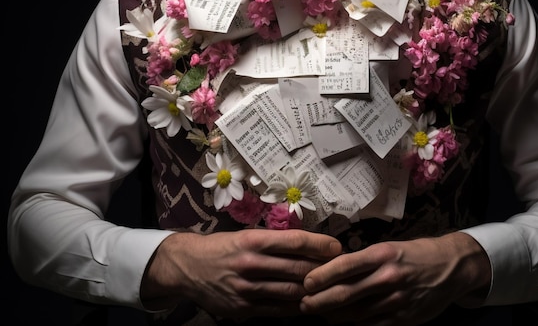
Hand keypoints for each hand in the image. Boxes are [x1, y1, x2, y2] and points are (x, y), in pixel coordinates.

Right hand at [141, 228, 342, 318]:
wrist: (189, 267)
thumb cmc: (223, 246)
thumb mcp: (246, 234)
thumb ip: (274, 241)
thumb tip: (307, 244)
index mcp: (254, 239)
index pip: (295, 241)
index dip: (319, 244)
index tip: (336, 246)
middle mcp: (252, 263)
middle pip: (298, 267)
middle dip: (323, 268)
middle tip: (342, 268)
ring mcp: (248, 289)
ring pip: (291, 291)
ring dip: (314, 290)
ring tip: (332, 287)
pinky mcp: (244, 309)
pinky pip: (278, 310)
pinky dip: (296, 308)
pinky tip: (309, 304)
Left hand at [300, 231, 490, 325]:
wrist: (452, 267)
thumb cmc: (416, 253)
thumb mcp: (391, 248)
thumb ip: (365, 260)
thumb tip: (335, 269)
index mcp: (383, 254)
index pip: (345, 265)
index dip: (323, 275)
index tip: (306, 282)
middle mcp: (388, 277)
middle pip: (347, 293)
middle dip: (321, 301)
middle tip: (304, 304)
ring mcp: (396, 300)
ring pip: (357, 312)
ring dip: (335, 315)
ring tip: (319, 314)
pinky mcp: (404, 318)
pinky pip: (373, 324)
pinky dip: (356, 323)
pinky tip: (344, 321)